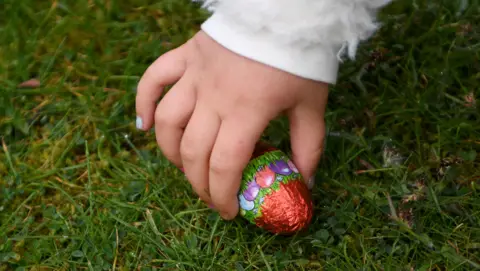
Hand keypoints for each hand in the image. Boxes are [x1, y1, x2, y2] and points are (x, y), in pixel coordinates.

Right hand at [136, 31, 328, 219]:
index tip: (228, 212)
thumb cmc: (300, 58)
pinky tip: (143, 124)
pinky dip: (143, 102)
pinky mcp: (185, 55)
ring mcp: (195, 74)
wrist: (285, 12)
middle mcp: (214, 96)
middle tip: (210, 195)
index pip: (224, 165)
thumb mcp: (312, 104)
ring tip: (184, 165)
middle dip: (198, 183)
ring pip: (166, 121)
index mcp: (246, 111)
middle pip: (193, 152)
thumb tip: (305, 183)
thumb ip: (309, 146)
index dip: (222, 195)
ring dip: (170, 151)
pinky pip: (153, 78)